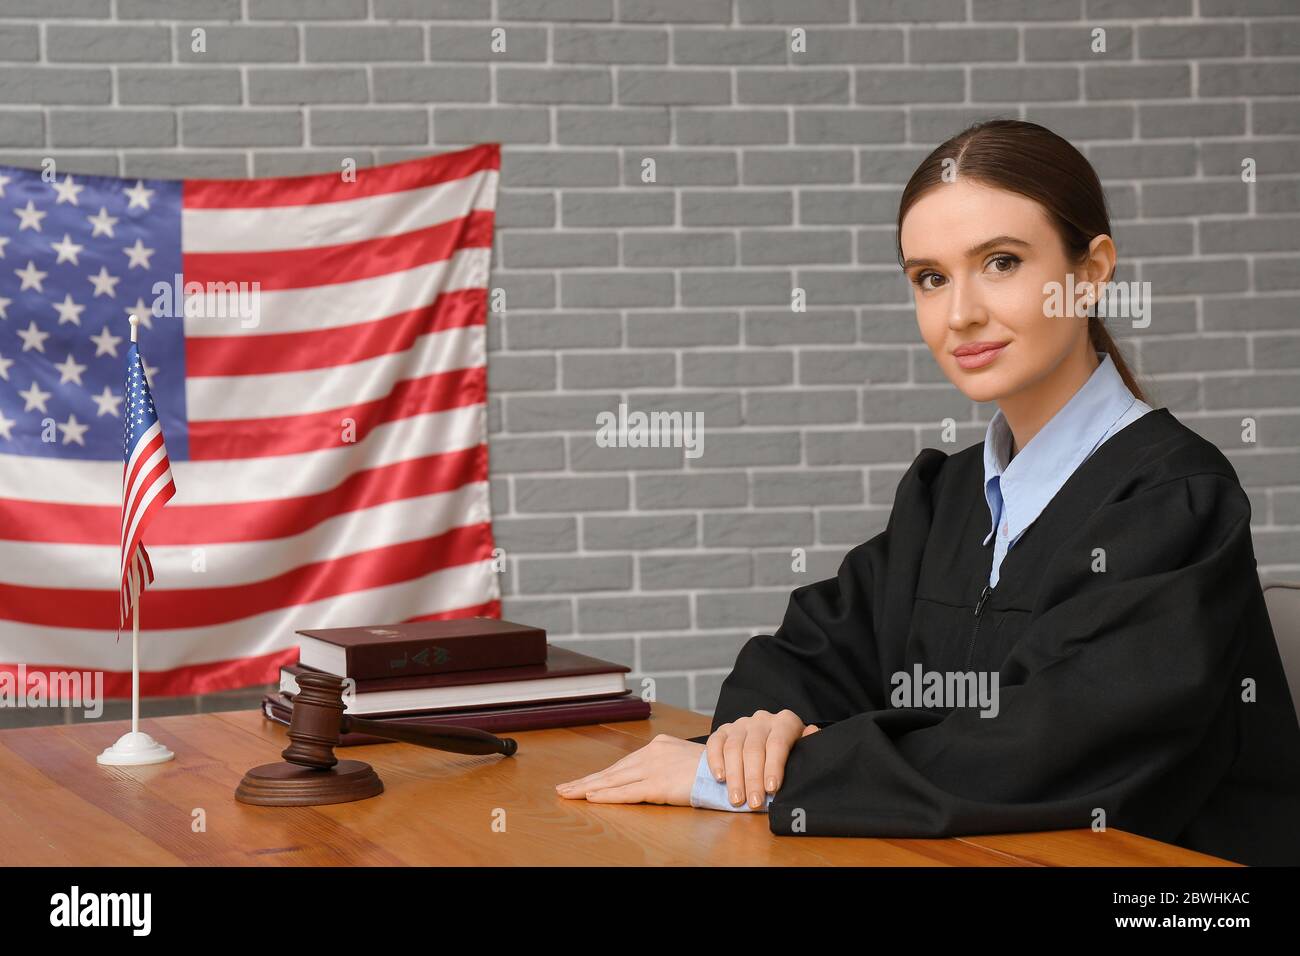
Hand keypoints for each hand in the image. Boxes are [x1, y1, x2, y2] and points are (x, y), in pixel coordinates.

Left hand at [554, 734, 702, 806]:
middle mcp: (652, 753)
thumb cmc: (714, 770)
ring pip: (613, 781)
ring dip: (588, 788)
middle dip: (586, 781)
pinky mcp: (659, 784)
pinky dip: (607, 796)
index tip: (581, 782)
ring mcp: (654, 768)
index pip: (622, 765)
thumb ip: (665, 766)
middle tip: (563, 789)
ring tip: (568, 794)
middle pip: (612, 771)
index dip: (600, 776)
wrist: (733, 771)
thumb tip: (649, 778)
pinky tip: (591, 798)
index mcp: (658, 746)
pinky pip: (627, 792)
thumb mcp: (684, 762)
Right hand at [704, 710, 819, 808]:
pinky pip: (715, 743)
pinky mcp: (723, 730)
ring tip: (737, 799)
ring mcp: (741, 724)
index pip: (777, 743)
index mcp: (784, 722)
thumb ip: (808, 743)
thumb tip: (814, 733)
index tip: (772, 789)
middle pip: (754, 749)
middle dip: (753, 779)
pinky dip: (715, 761)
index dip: (774, 767)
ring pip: (733, 748)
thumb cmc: (790, 752)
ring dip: (734, 776)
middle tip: (754, 802)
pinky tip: (720, 779)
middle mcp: (762, 720)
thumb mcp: (803, 748)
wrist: (770, 740)